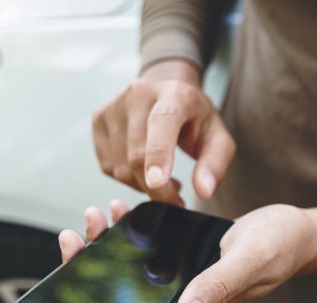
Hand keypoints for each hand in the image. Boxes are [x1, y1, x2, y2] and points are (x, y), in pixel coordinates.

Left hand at [59, 199, 316, 302]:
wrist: (298, 230)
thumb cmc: (279, 247)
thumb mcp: (248, 262)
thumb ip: (217, 288)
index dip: (100, 282)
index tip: (77, 251)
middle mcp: (182, 292)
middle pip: (128, 281)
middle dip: (97, 255)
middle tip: (82, 226)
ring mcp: (183, 273)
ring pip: (137, 260)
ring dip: (115, 237)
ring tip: (102, 210)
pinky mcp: (187, 254)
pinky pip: (154, 244)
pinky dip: (136, 226)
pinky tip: (125, 207)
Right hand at [92, 60, 235, 205]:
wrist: (167, 89)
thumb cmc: (194, 117)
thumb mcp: (217, 137)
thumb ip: (215, 164)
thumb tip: (204, 191)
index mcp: (174, 94)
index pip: (162, 122)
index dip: (157, 155)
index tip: (157, 183)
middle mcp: (139, 94)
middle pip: (137, 154)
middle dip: (155, 189)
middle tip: (174, 199)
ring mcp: (114, 105)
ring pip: (120, 166)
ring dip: (141, 185)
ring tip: (162, 178)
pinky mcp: (98, 118)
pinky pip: (108, 166)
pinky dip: (126, 179)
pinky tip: (143, 171)